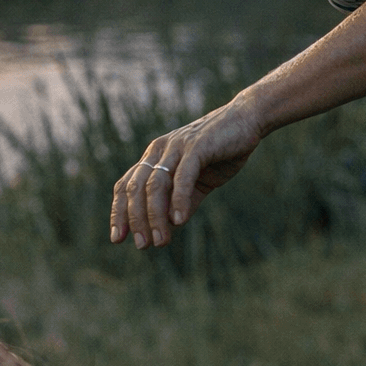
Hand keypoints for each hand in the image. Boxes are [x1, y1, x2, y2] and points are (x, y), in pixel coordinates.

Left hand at [110, 99, 263, 249]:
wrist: (246, 120)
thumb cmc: (220, 151)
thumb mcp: (198, 181)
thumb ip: (184, 200)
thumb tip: (172, 225)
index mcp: (155, 156)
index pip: (126, 185)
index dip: (119, 212)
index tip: (118, 238)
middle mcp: (160, 149)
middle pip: (136, 187)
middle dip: (136, 219)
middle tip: (142, 245)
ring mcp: (177, 146)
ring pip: (155, 184)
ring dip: (155, 216)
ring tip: (161, 241)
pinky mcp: (197, 146)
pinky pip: (182, 175)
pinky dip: (178, 199)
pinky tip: (178, 220)